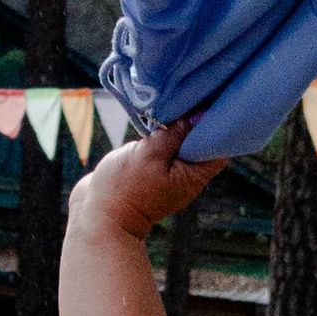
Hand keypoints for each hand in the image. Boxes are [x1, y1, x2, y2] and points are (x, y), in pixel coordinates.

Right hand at [68, 118, 225, 243]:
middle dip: (194, 121)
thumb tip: (194, 116)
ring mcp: (171, 176)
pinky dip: (163, 134)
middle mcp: (187, 177)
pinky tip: (154, 120)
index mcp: (193, 176)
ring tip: (168, 104)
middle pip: (200, 143)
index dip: (215, 124)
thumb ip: (173, 134)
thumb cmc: (123, 189)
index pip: (218, 146)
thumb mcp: (150, 154)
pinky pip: (165, 149)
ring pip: (181, 144)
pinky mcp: (155, 173)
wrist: (98, 218)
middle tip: (185, 97)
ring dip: (176, 126)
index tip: (205, 103)